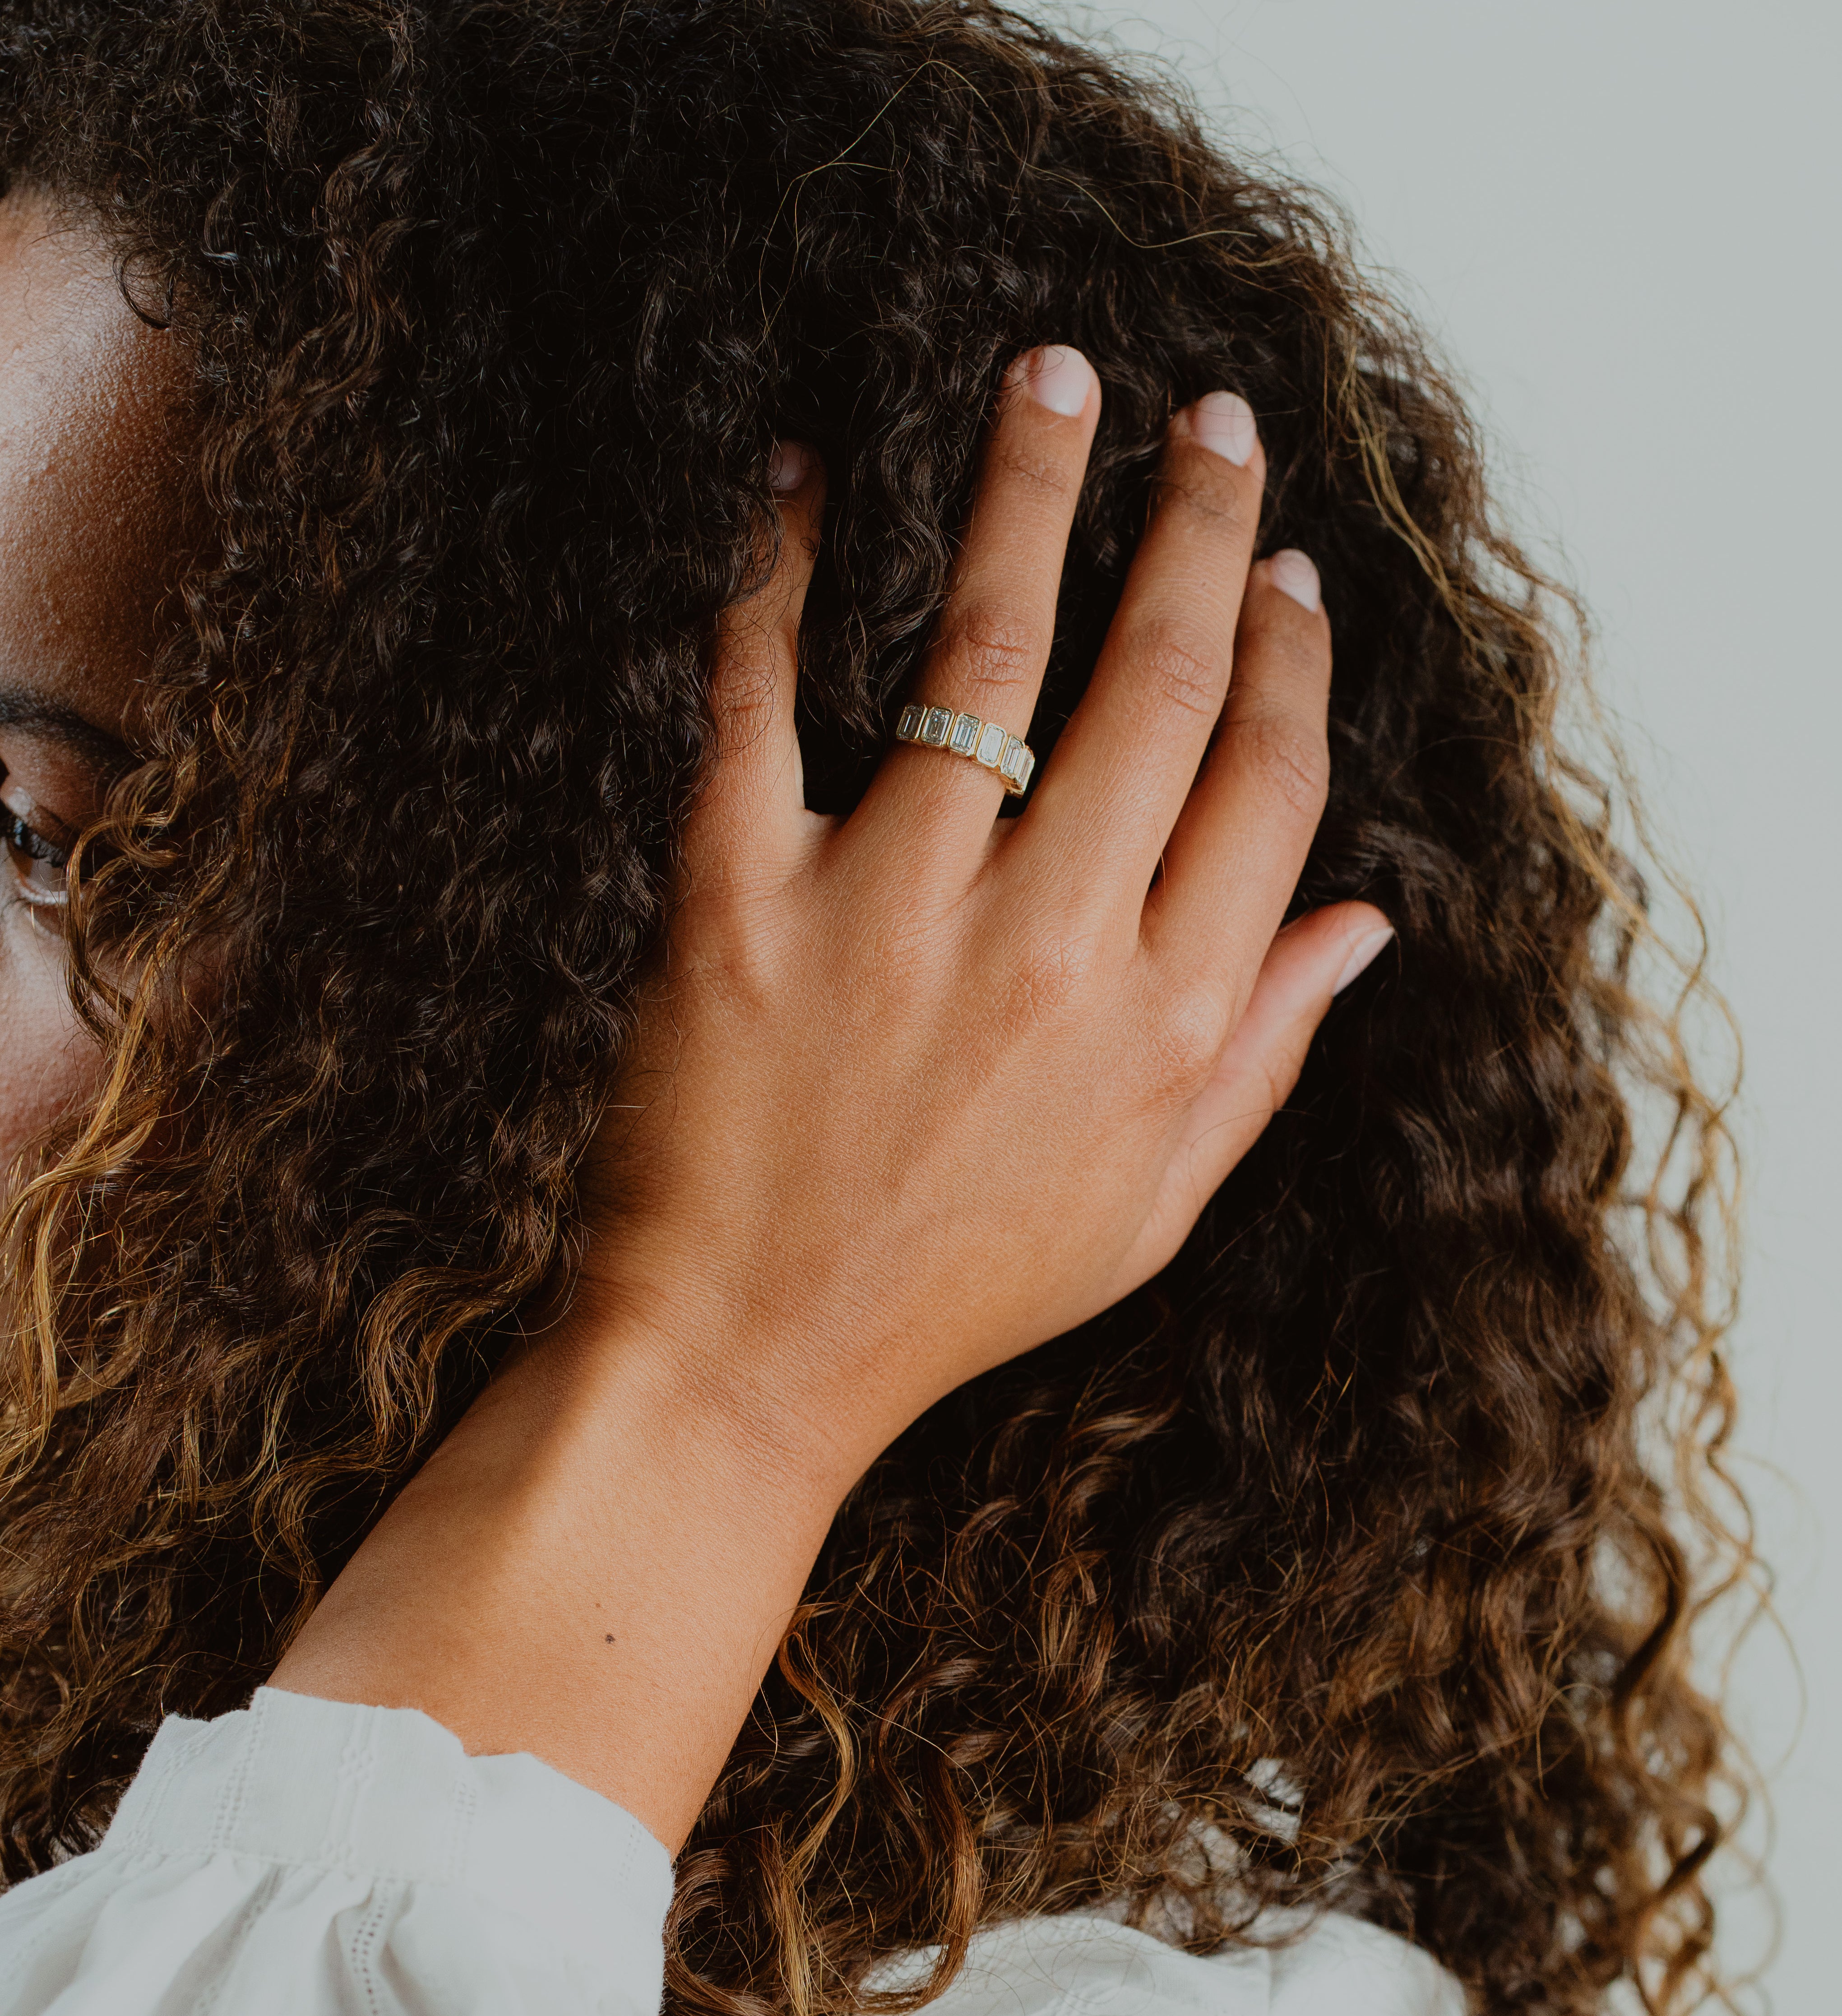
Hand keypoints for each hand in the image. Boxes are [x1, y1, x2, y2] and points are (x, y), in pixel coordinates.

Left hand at [583, 347, 1388, 1491]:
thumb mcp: (1144, 1212)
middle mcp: (1047, 950)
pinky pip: (761, 693)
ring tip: (1055, 374)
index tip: (1281, 574)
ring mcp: (889, 915)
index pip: (1262, 785)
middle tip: (1208, 419)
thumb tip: (1360, 924)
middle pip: (1156, 682)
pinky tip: (807, 472)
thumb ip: (1257, 1062)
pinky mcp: (736, 900)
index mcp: (1158, 1025)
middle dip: (1196, 525)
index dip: (1286, 658)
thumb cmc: (947, 1293)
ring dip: (1032, 488)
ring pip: (986, 649)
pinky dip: (780, 569)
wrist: (742, 1361)